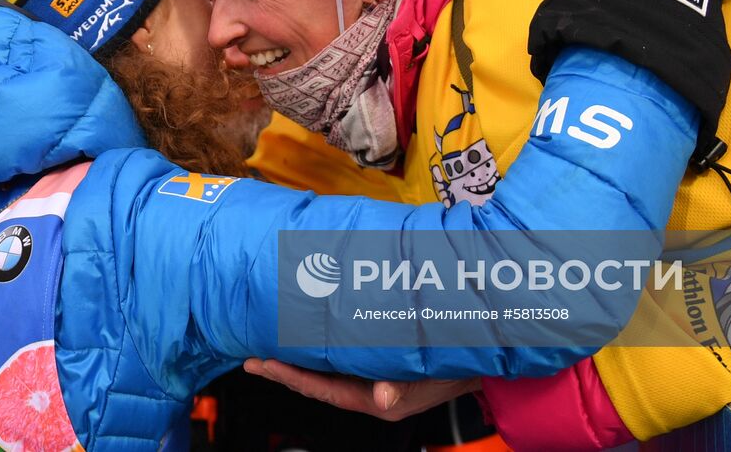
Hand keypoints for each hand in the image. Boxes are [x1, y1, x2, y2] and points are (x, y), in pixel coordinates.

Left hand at [242, 358, 478, 420]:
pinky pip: (342, 355)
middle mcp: (368, 390)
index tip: (263, 365)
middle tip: (252, 358)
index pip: (321, 389)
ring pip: (326, 366)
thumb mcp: (428, 378)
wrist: (478, 361)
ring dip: (299, 354)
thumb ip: (402, 387)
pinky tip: (309, 331)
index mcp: (374, 399)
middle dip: (283, 368)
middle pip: (316, 380)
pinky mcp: (377, 361)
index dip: (290, 376)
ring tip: (271, 342)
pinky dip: (321, 345)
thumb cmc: (455, 370)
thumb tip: (383, 399)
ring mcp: (371, 376)